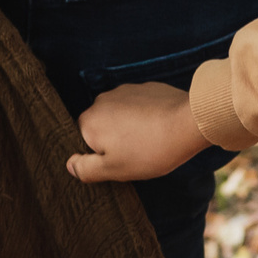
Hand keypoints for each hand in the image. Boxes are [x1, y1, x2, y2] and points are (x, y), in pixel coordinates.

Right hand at [69, 82, 213, 182]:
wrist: (188, 121)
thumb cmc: (150, 149)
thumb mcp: (114, 169)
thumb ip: (86, 169)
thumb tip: (69, 164)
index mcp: (89, 121)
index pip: (83, 142)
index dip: (100, 157)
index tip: (119, 163)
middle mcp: (101, 101)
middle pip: (101, 128)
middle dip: (114, 142)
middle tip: (135, 155)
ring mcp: (123, 90)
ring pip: (119, 117)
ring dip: (129, 130)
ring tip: (149, 142)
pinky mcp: (144, 88)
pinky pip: (137, 107)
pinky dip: (144, 118)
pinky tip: (158, 129)